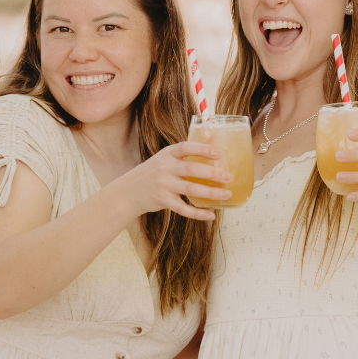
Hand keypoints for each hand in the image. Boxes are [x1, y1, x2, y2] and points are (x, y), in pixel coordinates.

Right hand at [117, 142, 232, 220]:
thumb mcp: (164, 159)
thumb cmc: (153, 173)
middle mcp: (165, 168)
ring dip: (211, 192)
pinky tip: (210, 214)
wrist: (128, 191)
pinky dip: (198, 213)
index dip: (202, 149)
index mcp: (167, 154)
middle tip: (229, 177)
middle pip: (192, 169)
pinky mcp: (162, 200)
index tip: (219, 153)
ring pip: (191, 189)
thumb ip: (185, 155)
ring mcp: (163, 185)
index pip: (186, 147)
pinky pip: (183, 208)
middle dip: (212, 173)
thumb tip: (213, 143)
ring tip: (226, 194)